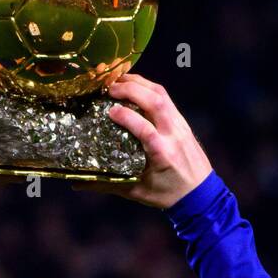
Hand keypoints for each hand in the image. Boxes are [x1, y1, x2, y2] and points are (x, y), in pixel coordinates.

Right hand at [86, 74, 211, 208]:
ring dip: (140, 83)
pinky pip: (166, 98)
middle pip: (155, 102)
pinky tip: (135, 87)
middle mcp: (174, 135)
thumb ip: (108, 185)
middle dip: (132, 89)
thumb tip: (77, 184)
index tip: (109, 110)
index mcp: (163, 154)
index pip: (145, 129)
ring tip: (119, 81)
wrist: (201, 194)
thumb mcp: (137, 193)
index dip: (127, 116)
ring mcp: (180, 126)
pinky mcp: (182, 122)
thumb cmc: (167, 196)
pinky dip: (149, 88)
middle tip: (110, 88)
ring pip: (162, 95)